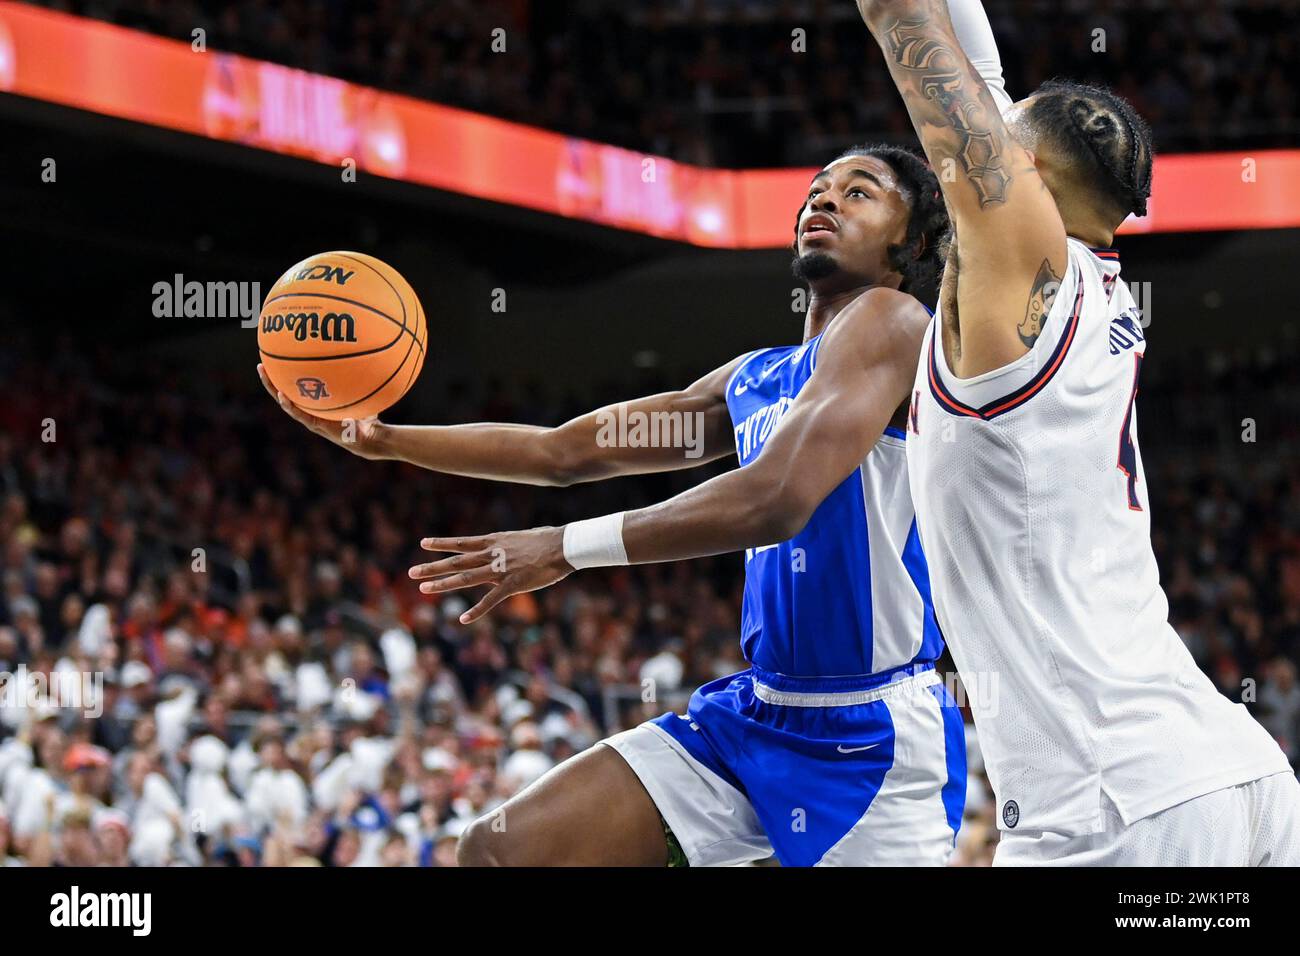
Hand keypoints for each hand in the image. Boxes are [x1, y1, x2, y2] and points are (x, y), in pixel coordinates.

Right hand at [257, 363, 387, 459]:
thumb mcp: (360, 391)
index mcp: (316, 403)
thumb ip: (357, 377)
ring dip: (273, 389)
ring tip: (264, 373)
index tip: (275, 361)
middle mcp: (309, 410)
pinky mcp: (315, 426)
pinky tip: (281, 395)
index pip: (296, 388)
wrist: (370, 437)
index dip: (285, 376)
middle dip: (272, 380)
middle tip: (261, 364)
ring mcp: (310, 418)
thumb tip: (362, 353)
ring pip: (286, 402)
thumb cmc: (366, 414)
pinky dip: (289, 405)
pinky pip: (298, 414)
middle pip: (284, 393)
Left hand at [408, 527, 572, 623]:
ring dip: (443, 584)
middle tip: (411, 572)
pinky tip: (463, 619)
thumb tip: (506, 546)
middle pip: (457, 561)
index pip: (462, 543)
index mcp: (495, 541)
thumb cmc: (548, 540)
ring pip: (466, 577)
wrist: (563, 545)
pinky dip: (477, 610)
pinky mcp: (512, 584)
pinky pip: (491, 599)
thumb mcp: (521, 538)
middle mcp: (492, 554)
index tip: (423, 543)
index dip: (442, 544)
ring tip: (423, 588)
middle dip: (433, 567)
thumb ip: (508, 545)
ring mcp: (500, 569)